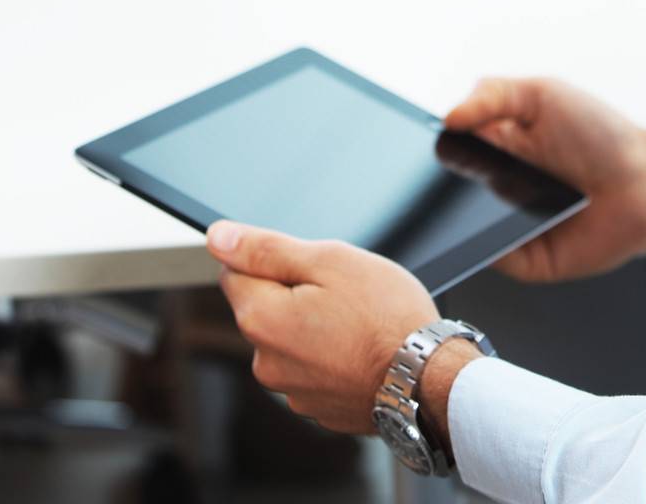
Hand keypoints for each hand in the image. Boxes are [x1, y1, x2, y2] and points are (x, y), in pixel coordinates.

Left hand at [207, 222, 437, 432]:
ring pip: (291, 338)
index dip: (272, 258)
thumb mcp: (328, 261)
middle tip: (342, 288)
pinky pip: (313, 366)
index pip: (234, 271)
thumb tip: (218, 237)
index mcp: (261, 320)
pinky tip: (361, 346)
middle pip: (265, 306)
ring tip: (358, 320)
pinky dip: (330, 353)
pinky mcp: (318, 407)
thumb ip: (265, 249)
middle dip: (295, 290)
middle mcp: (266, 362)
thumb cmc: (386, 316)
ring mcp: (292, 391)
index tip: (309, 263)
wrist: (427, 379)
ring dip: (313, 323)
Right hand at [445, 78, 645, 282]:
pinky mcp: (523, 260)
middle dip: (430, 187)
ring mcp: (504, 226)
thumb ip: (493, 94)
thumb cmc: (599, 133)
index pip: (444, 149)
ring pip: (460, 230)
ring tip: (453, 208)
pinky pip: (491, 259)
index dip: (425, 148)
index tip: (404, 146)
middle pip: (443, 192)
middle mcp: (492, 186)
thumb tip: (447, 117)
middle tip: (426, 179)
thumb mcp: (542, 94)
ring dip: (450, 224)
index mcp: (492, 144)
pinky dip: (482, 251)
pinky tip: (485, 235)